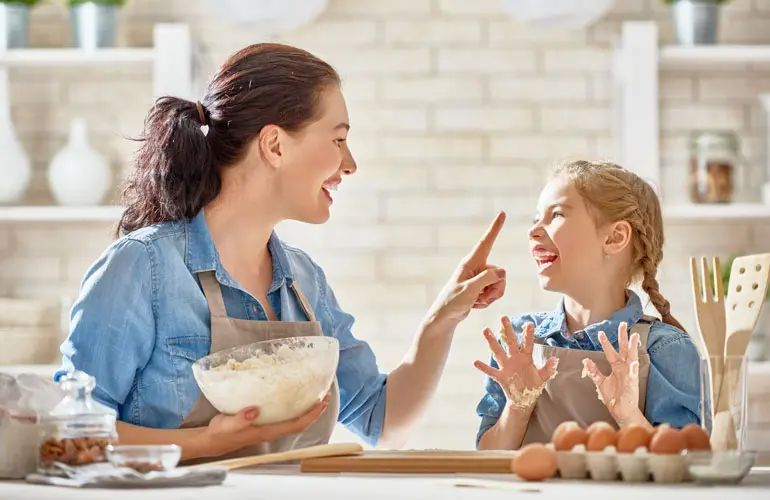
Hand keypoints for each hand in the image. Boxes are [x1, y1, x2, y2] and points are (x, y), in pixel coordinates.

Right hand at [201, 393, 330, 457]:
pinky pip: (285, 416)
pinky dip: (294, 407)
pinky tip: (293, 397)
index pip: (296, 424)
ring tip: (314, 394)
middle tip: (324, 394)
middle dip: (315, 410)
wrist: (212, 440)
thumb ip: (241, 418)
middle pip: (300, 422)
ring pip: (294, 420)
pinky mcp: (264, 423)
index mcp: (267, 431)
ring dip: (307, 409)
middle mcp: (272, 430)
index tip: (322, 401)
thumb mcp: (227, 424)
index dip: (311, 414)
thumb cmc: (221, 433)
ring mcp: (269, 427)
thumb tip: (255, 410)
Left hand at [426, 211, 506, 325]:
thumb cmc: (453, 301)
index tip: (502, 212)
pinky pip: (494, 292)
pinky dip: (488, 300)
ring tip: (477, 301)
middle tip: (481, 298)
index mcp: (471, 262)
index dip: (495, 227)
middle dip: (496, 289)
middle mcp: (476, 267)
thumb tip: (503, 273)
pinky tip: (475, 304)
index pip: (486, 241)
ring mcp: (479, 277)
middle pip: (500, 273)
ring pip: (500, 283)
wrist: (446, 316)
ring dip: (492, 296)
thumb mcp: (470, 289)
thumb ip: (487, 279)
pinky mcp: (481, 287)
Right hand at [474, 318, 558, 409]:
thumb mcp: (542, 378)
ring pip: (498, 351)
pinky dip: (483, 367)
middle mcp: (514, 359)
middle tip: (503, 317)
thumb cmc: (533, 385)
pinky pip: (491, 371)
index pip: (527, 344)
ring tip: (486, 330)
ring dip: (492, 341)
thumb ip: (548, 369)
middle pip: (510, 342)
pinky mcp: (500, 376)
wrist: (524, 399)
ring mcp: (506, 366)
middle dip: (507, 330)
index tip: (529, 323)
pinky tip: (475, 362)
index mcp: (526, 358)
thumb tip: (554, 359)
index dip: (528, 335)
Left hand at [582, 323, 642, 424]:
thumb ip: (594, 371)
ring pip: (632, 358)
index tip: (600, 332)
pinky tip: (633, 362)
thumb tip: (586, 360)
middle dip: (623, 337)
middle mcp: (624, 368)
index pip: (611, 352)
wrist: (622, 411)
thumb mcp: (601, 382)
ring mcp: (629, 375)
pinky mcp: (632, 385)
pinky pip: (632, 376)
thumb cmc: (614, 397)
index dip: (606, 343)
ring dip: (633, 348)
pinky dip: (633, 369)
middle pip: (624, 349)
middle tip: (623, 324)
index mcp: (617, 367)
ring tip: (634, 337)